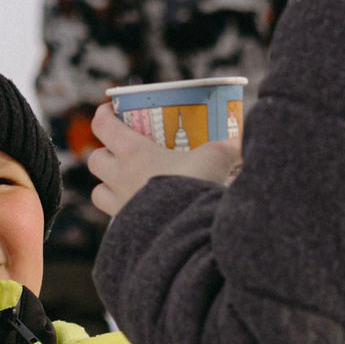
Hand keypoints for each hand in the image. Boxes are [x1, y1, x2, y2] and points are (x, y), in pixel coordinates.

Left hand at [86, 105, 242, 216]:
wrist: (186, 233)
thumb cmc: (195, 187)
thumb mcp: (217, 159)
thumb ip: (232, 145)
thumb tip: (249, 136)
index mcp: (134, 153)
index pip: (102, 126)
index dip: (103, 114)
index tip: (111, 110)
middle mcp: (120, 178)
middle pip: (95, 159)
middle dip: (105, 153)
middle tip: (122, 150)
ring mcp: (120, 206)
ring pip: (98, 192)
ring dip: (107, 185)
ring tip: (126, 183)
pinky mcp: (127, 230)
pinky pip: (114, 220)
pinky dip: (122, 213)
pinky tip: (140, 211)